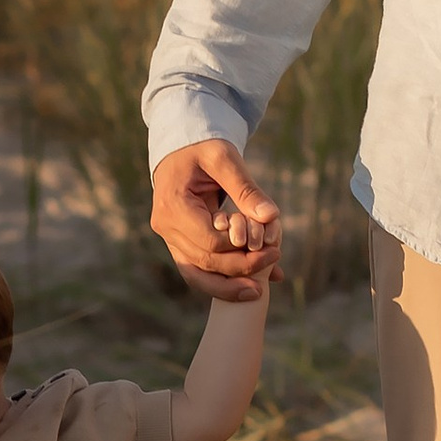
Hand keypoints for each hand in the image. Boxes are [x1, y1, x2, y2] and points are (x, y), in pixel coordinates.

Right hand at [149, 138, 281, 303]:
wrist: (181, 148)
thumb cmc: (203, 148)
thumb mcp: (225, 159)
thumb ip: (246, 188)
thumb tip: (271, 217)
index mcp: (173, 205)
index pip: (208, 240)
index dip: (240, 249)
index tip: (270, 246)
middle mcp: (166, 226)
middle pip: (204, 261)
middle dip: (240, 269)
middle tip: (274, 263)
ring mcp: (169, 237)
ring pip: (196, 274)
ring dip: (227, 286)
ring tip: (257, 293)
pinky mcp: (178, 243)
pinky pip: (198, 268)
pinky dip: (222, 279)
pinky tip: (249, 284)